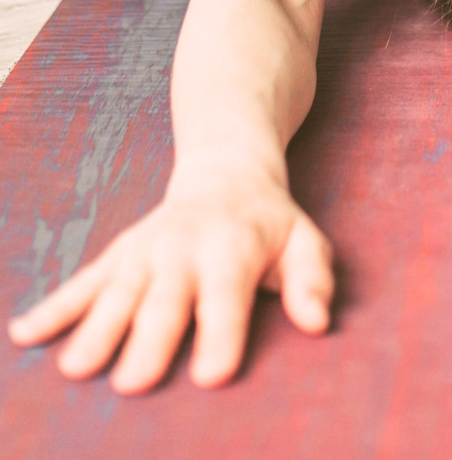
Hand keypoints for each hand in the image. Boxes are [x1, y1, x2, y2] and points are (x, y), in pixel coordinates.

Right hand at [7, 165, 333, 393]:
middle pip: (165, 299)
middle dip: (150, 339)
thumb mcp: (304, 241)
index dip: (223, 334)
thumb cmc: (270, 224)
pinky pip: (83, 283)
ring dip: (96, 329)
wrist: (226, 172)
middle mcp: (184, 248)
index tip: (214, 376)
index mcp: (234, 247)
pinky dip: (54, 308)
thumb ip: (312, 280)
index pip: (228, 295)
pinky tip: (26, 335)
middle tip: (133, 384)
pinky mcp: (119, 256)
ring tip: (76, 368)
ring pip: (117, 292)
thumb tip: (318, 323)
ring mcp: (145, 251)